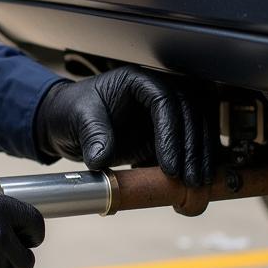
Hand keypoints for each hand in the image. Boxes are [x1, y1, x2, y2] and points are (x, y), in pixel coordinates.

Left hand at [34, 66, 214, 185]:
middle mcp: (156, 93)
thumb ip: (93, 135)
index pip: (165, 101)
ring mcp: (162, 114)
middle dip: (192, 149)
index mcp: (137, 80)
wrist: (67, 122)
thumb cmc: (71, 111)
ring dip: (199, 157)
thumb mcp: (77, 118)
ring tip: (195, 186)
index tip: (170, 166)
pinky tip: (191, 184)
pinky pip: (187, 146)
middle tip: (190, 180)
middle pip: (189, 114)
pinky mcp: (164, 134)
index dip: (171, 133)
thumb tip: (100, 159)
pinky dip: (193, 162)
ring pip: (196, 129)